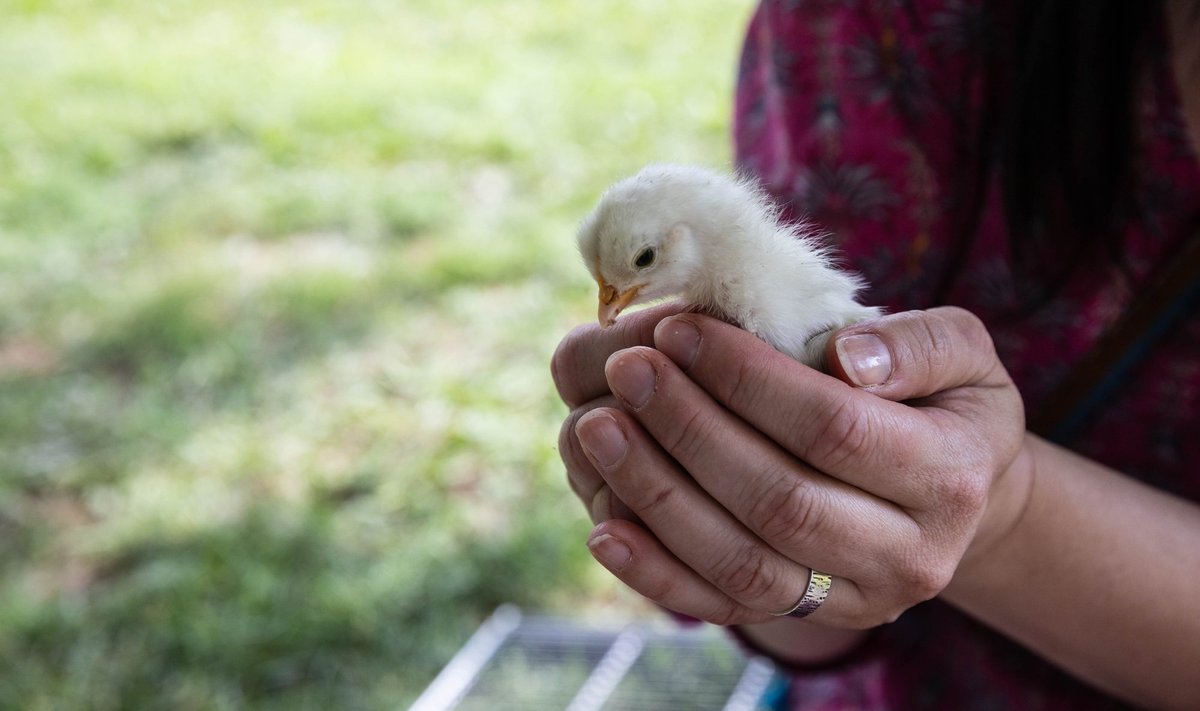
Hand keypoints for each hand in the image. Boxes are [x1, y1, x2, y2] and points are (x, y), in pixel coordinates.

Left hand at [551, 306, 1029, 628]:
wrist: (960, 495)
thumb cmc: (946, 404)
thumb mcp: (962, 354)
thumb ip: (918, 344)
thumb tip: (848, 358)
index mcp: (950, 475)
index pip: (834, 428)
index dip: (748, 380)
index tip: (679, 330)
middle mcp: (909, 555)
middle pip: (781, 501)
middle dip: (691, 430)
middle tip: (629, 370)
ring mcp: (855, 599)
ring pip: (742, 563)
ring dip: (658, 497)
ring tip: (598, 429)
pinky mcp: (805, 617)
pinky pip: (722, 606)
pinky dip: (657, 573)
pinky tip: (604, 528)